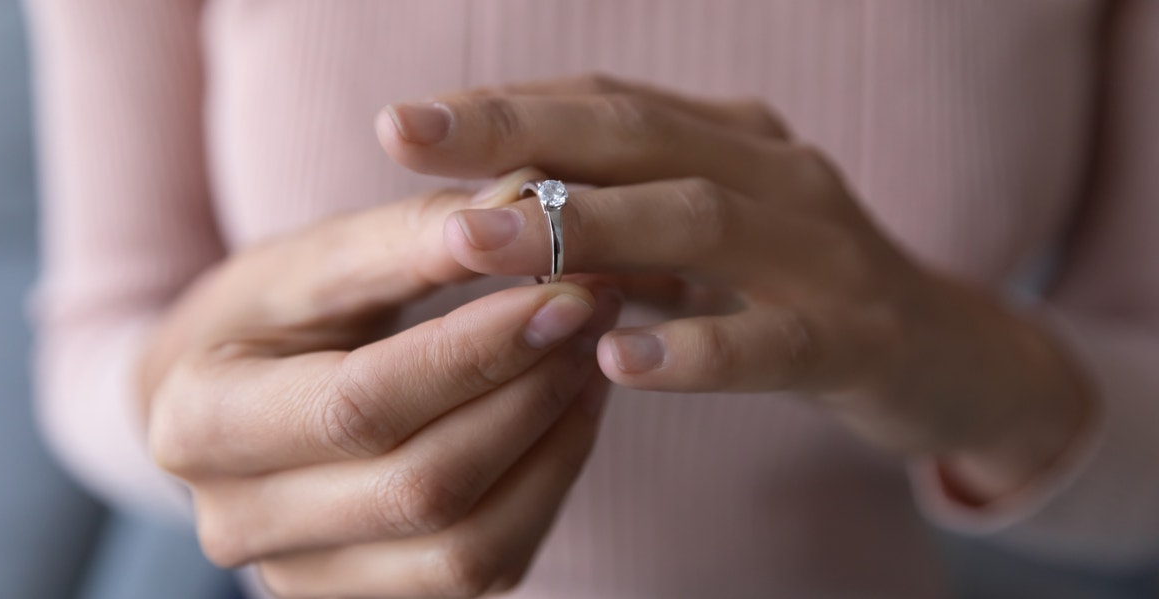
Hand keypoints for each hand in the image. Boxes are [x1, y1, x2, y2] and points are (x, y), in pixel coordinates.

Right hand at [141, 182, 623, 596]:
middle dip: (528, 394)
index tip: (563, 295)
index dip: (474, 354)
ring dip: (551, 445)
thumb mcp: (307, 263)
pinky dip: (545, 487)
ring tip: (590, 357)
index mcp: (200, 423)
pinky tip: (570, 412)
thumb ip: (407, 237)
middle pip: (422, 486)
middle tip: (593, 312)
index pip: (361, 405)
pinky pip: (484, 567)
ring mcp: (307, 578)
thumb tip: (526, 199)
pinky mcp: (372, 597)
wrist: (222, 407)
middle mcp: (241, 522)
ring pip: (466, 548)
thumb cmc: (260, 320)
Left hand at [377, 73, 1092, 502]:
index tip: (408, 122)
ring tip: (474, 245)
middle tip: (404, 138)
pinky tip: (615, 358)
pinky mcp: (855, 337)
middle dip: (517, 133)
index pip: (607, 102)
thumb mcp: (707, 239)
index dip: (507, 106)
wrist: (945, 353)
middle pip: (637, 135)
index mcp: (731, 140)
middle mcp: (774, 173)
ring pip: (697, 222)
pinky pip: (770, 343)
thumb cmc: (795, 291)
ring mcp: (822, 251)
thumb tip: (492, 209)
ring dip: (580, 228)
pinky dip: (692, 349)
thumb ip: (622, 217)